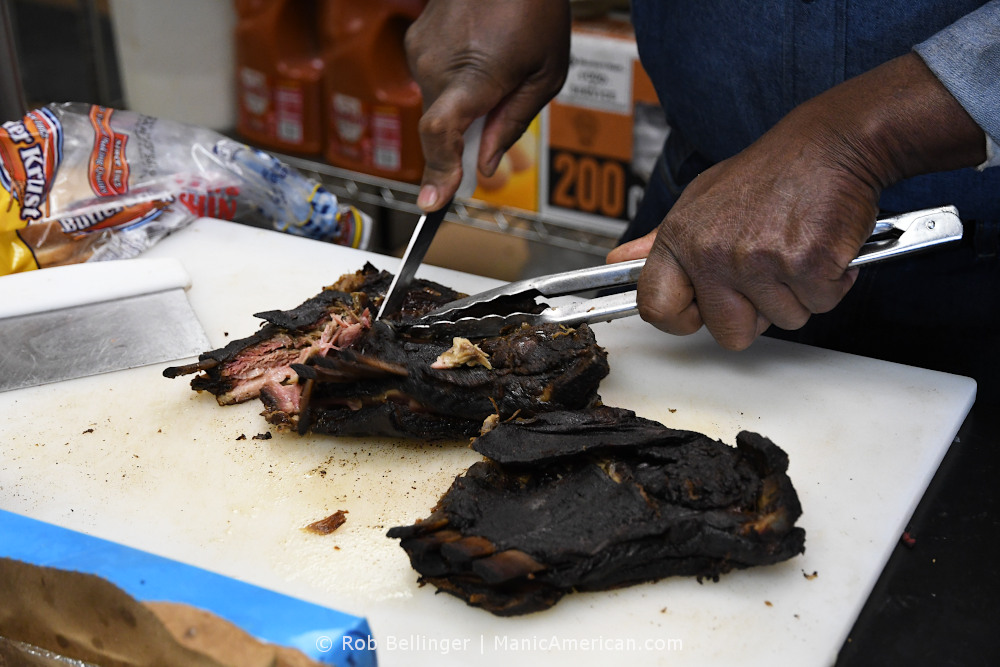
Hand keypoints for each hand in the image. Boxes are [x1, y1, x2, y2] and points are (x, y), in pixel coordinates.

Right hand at [405, 0, 570, 210]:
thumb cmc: (536, 9)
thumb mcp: (546, 75)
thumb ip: (512, 124)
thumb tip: (485, 166)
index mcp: (473, 75)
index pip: (440, 134)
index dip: (437, 172)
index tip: (433, 203)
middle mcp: (436, 65)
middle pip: (440, 129)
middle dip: (464, 138)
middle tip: (500, 110)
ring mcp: (420, 51)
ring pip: (436, 105)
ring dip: (463, 106)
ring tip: (496, 67)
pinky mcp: (415, 42)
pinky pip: (432, 82)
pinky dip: (454, 85)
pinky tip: (481, 55)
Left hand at [608, 53, 985, 349]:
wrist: (829, 142)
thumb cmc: (768, 173)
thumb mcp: (699, 200)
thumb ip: (660, 242)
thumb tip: (618, 261)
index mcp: (681, 239)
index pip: (656, 308)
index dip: (682, 319)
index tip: (702, 308)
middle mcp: (713, 253)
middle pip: (729, 333)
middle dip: (756, 313)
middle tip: (768, 271)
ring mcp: (758, 260)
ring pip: (783, 319)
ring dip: (798, 293)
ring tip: (796, 247)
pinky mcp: (806, 264)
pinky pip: (819, 303)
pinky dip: (831, 282)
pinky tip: (821, 246)